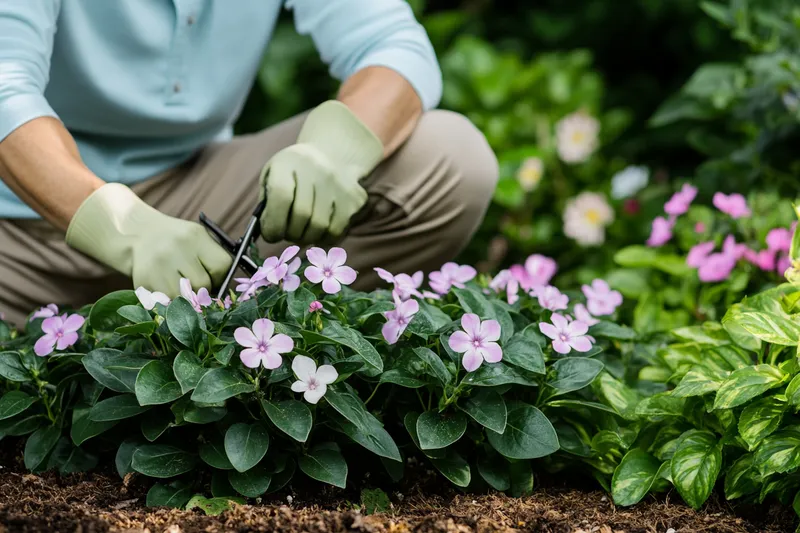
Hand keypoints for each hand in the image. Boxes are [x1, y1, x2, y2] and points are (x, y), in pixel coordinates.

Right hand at [65, 183, 230, 296]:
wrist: (138, 235)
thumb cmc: (177, 242)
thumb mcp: (197, 240)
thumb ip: (212, 260)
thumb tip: (223, 293)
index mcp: (195, 236)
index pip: (222, 265)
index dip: (220, 277)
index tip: (213, 277)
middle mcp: (176, 248)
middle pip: (203, 284)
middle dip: (202, 289)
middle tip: (193, 283)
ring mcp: (158, 265)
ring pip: (185, 298)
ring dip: (186, 298)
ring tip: (179, 285)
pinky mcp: (144, 280)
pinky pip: (166, 303)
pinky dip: (169, 301)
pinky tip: (165, 287)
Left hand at [259, 100, 382, 243]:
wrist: (330, 156)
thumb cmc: (292, 174)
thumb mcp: (272, 177)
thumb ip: (266, 204)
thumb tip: (267, 232)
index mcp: (290, 162)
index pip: (281, 195)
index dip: (273, 222)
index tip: (271, 234)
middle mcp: (318, 169)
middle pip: (302, 215)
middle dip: (290, 233)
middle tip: (287, 233)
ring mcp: (339, 184)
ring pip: (320, 227)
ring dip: (307, 237)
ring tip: (302, 230)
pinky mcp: (355, 199)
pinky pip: (336, 232)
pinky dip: (323, 238)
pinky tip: (318, 230)